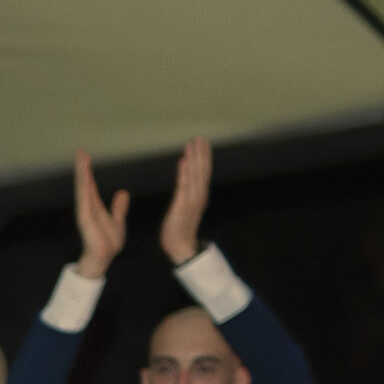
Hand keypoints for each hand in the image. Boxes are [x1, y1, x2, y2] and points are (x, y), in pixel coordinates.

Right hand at [73, 149, 130, 278]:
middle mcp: (87, 206)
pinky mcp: (85, 217)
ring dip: (81, 172)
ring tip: (81, 157)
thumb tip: (122, 193)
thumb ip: (119, 207)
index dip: (87, 170)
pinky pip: (85, 198)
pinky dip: (84, 186)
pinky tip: (84, 176)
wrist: (104, 256)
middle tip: (79, 150)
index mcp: (94, 205)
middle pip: (84, 182)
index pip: (90, 183)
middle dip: (81, 166)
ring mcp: (85, 211)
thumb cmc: (108, 241)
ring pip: (83, 187)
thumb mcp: (117, 220)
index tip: (85, 156)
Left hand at [161, 135, 212, 264]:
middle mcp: (199, 195)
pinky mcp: (183, 205)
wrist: (180, 247)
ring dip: (195, 158)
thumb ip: (188, 195)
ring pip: (196, 175)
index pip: (203, 172)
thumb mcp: (185, 208)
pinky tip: (184, 160)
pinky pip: (184, 186)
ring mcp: (192, 200)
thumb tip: (187, 184)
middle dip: (201, 153)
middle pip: (202, 170)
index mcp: (200, 195)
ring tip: (193, 143)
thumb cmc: (180, 229)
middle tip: (199, 137)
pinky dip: (184, 172)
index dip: (203, 156)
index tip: (202, 142)